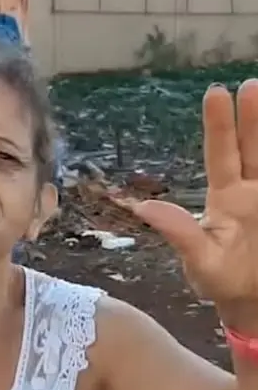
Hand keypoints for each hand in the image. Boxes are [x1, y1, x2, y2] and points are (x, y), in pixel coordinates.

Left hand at [131, 80, 257, 325]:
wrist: (255, 304)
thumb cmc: (221, 282)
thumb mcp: (200, 262)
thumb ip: (179, 234)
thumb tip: (143, 208)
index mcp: (226, 198)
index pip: (222, 154)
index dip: (219, 125)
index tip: (216, 91)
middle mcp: (252, 191)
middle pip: (254, 147)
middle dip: (254, 117)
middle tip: (251, 84)